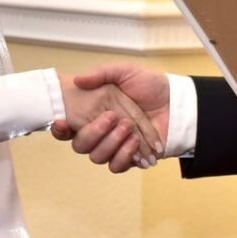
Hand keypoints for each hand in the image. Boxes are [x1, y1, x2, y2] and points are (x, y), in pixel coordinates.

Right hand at [51, 65, 168, 172]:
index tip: (62, 122)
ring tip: (129, 127)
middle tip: (112, 118)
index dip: (60, 129)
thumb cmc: (150, 85)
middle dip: (93, 133)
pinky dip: (124, 155)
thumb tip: (77, 80)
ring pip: (97, 157)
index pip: (68, 126)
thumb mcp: (125, 72)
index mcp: (94, 112)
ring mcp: (115, 146)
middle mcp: (101, 132)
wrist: (176, 102)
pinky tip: (135, 142)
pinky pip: (117, 166)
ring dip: (111, 143)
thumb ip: (101, 74)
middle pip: (80, 145)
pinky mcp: (130, 158)